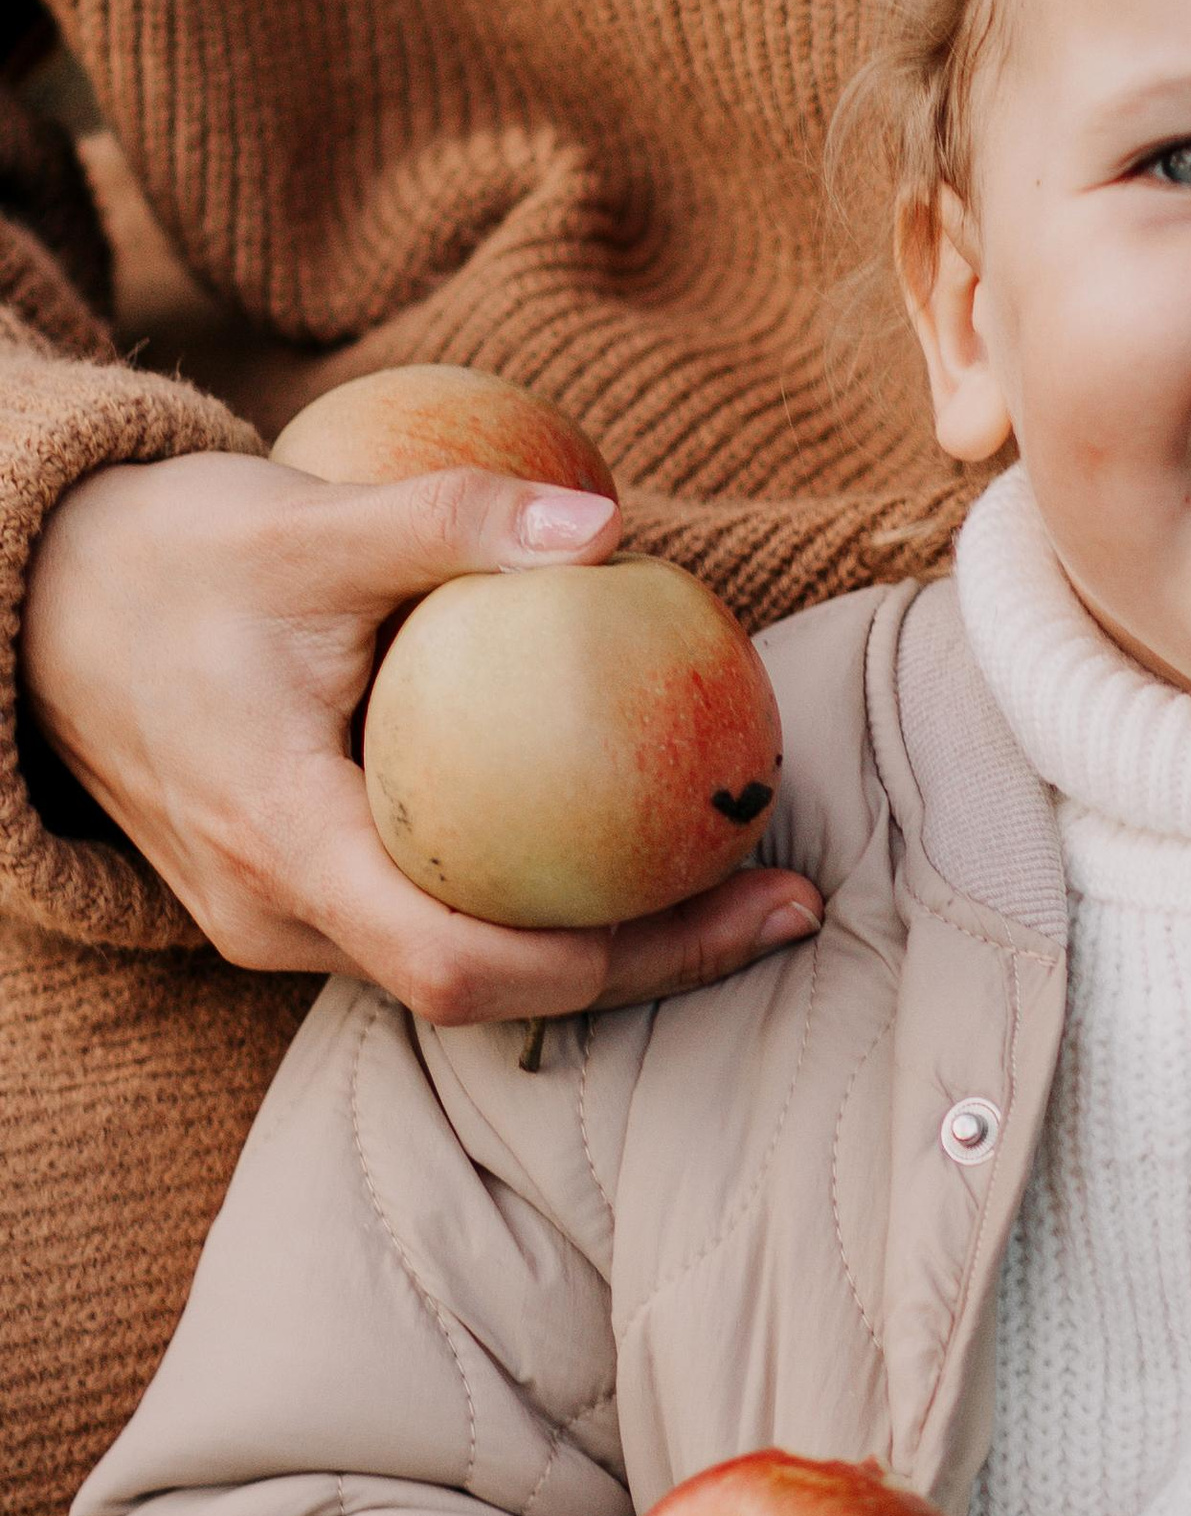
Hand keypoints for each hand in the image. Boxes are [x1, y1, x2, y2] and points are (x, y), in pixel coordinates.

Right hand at [21, 450, 820, 1020]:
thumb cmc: (166, 556)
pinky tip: (624, 843)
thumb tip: (610, 528)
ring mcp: (275, 922)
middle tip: (789, 898)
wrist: (28, 603)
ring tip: (735, 872)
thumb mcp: (305, 523)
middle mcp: (276, 916)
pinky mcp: (289, 899)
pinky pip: (429, 927)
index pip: (468, 962)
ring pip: (461, 970)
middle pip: (491, 992)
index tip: (751, 905)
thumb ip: (452, 525)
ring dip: (598, 941)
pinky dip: (530, 903)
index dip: (623, 961)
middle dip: (650, 963)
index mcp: (283, 842)